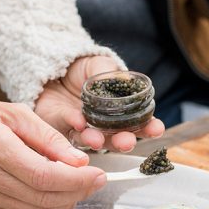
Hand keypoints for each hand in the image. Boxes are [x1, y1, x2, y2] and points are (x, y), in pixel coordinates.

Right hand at [0, 99, 106, 208]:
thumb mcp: (16, 114)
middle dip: (77, 192)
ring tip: (81, 187)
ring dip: (66, 204)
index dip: (76, 180)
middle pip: (42, 197)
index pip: (43, 175)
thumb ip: (49, 137)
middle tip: (96, 180)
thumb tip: (79, 160)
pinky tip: (60, 196)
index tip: (97, 174)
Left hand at [35, 55, 164, 151]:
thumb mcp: (99, 66)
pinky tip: (79, 123)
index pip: (139, 124)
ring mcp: (83, 129)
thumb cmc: (81, 70)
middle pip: (117, 139)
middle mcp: (104, 126)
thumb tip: (127, 80)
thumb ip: (111, 74)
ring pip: (93, 141)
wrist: (51, 69)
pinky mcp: (61, 127)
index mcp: (120, 112)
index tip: (156, 129)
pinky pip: (69, 129)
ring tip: (98, 140)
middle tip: (127, 142)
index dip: (149, 128)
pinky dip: (75, 127)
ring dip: (97, 141)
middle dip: (124, 142)